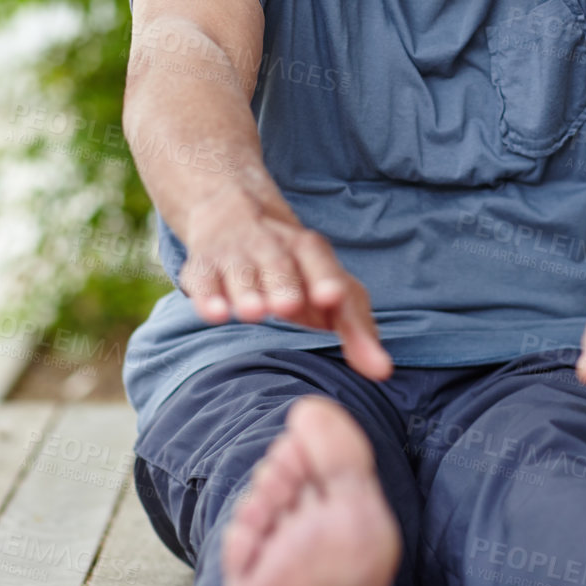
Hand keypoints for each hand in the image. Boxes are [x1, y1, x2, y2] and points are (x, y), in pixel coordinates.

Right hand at [178, 183, 392, 380]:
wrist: (233, 214)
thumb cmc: (297, 271)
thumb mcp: (331, 292)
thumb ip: (357, 332)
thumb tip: (382, 371)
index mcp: (310, 251)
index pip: (322, 263)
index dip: (327, 279)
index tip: (332, 297)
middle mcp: (273, 246)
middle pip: (280, 264)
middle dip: (284, 284)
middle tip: (288, 306)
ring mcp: (236, 254)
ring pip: (241, 271)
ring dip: (246, 291)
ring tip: (253, 312)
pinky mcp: (203, 266)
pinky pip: (203, 278)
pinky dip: (206, 295)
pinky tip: (214, 313)